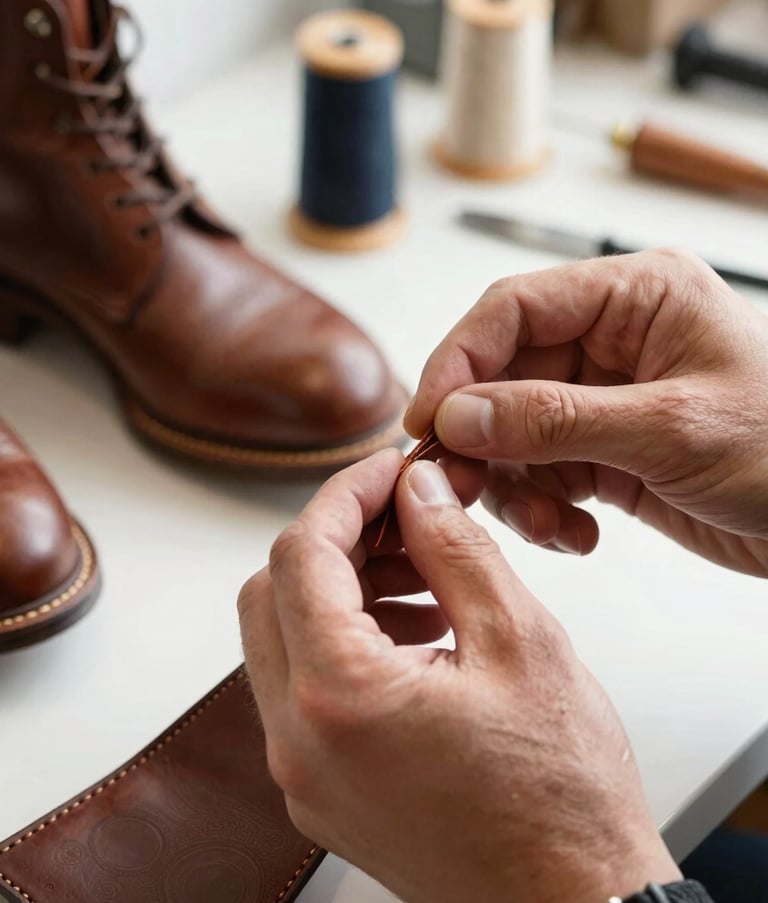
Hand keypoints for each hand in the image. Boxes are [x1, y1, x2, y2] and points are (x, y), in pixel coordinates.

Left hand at [239, 450, 679, 902]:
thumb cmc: (562, 798)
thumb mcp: (521, 643)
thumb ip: (456, 552)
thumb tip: (420, 493)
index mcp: (339, 699)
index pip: (300, 556)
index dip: (344, 496)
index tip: (388, 471)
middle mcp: (299, 743)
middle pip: (272, 594)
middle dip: (335, 540)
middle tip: (403, 517)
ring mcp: (305, 774)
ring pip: (285, 641)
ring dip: (340, 590)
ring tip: (423, 576)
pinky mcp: (325, 791)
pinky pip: (307, 691)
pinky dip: (345, 642)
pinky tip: (415, 631)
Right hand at [405, 249, 767, 575]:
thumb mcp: (670, 429)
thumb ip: (556, 420)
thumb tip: (458, 416)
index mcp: (635, 296)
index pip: (514, 310)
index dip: (458, 360)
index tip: (425, 420)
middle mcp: (611, 339)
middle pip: (502, 376)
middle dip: (480, 438)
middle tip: (462, 488)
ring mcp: (605, 397)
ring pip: (513, 432)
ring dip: (513, 484)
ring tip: (546, 523)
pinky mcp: (605, 449)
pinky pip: (541, 472)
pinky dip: (543, 508)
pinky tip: (577, 534)